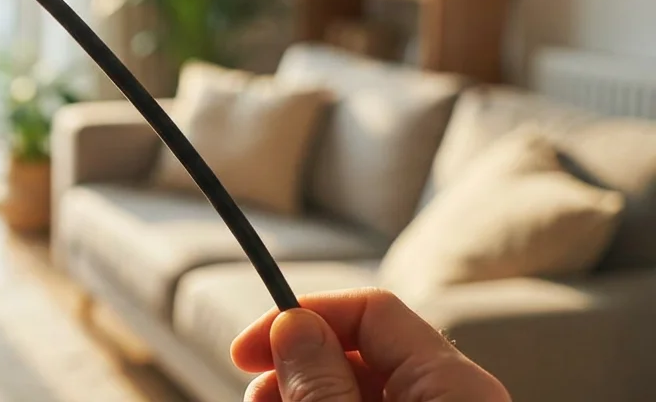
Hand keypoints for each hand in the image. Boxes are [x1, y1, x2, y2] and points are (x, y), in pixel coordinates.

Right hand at [230, 289, 509, 401]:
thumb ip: (321, 382)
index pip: (373, 308)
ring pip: (368, 388)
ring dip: (309, 391)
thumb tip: (294, 323)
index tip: (245, 349)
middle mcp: (458, 399)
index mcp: (454, 385)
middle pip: (367, 351)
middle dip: (299, 363)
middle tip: (255, 396)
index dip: (302, 316)